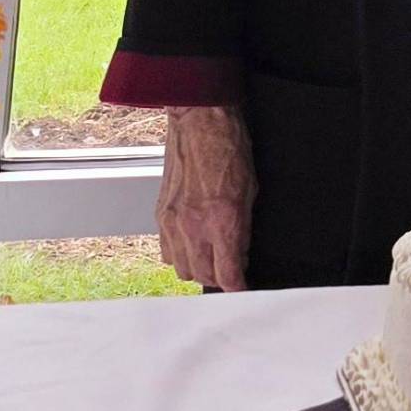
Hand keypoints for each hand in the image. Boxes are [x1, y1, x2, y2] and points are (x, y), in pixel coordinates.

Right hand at [156, 105, 255, 289]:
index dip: (238, 288)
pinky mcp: (160, 215)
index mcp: (221, 220)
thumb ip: (243, 228)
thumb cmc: (228, 147)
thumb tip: (240, 254)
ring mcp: (173, 222)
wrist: (199, 121)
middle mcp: (194, 227)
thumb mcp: (250, 190)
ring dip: (199, 269)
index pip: (227, 276)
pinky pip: (166, 252)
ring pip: (182, 269)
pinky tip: (192, 244)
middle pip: (203, 277)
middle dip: (220, 278)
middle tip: (231, 268)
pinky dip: (180, 254)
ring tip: (212, 256)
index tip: (243, 289)